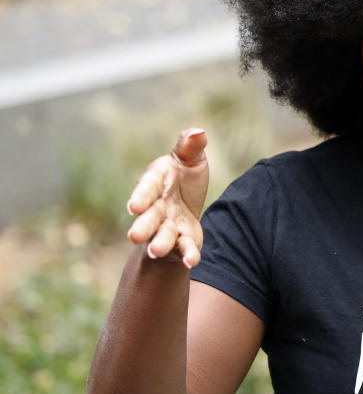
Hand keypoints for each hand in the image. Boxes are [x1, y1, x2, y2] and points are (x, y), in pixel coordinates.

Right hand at [126, 128, 208, 267]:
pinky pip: (184, 248)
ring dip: (159, 243)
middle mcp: (157, 206)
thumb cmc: (184, 176)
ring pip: (161, 236)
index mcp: (157, 181)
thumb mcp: (190, 158)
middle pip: (148, 217)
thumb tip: (198, 132)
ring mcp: (167, 225)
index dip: (141, 195)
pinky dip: (187, 255)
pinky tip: (191, 262)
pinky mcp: (182, 240)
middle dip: (142, 225)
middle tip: (134, 236)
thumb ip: (190, 146)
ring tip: (157, 251)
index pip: (147, 187)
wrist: (186, 203)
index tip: (134, 206)